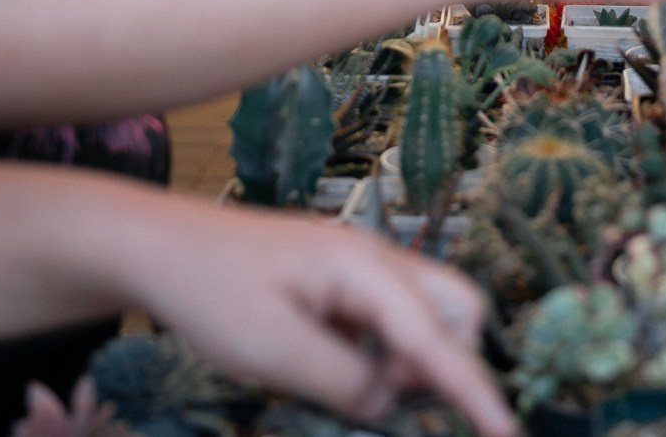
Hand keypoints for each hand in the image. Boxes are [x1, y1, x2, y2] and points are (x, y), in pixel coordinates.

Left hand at [125, 204, 512, 435]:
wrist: (158, 247)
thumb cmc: (210, 291)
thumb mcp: (271, 350)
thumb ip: (343, 380)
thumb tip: (390, 401)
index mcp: (363, 269)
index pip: (437, 336)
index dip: (474, 390)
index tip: (507, 434)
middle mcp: (376, 261)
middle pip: (456, 308)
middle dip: (452, 361)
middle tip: (399, 403)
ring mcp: (360, 269)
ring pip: (427, 314)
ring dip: (414, 361)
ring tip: (356, 389)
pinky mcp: (341, 285)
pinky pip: (390, 321)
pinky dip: (386, 353)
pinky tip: (340, 370)